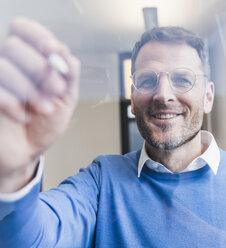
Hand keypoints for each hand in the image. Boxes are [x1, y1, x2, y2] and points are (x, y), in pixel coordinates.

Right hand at [0, 17, 79, 191]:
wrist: (28, 151)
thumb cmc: (45, 122)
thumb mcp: (65, 97)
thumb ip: (68, 73)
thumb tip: (64, 52)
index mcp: (28, 59)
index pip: (23, 29)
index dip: (37, 35)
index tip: (52, 50)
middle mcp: (6, 65)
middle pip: (13, 46)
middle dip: (40, 69)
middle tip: (56, 90)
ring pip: (2, 65)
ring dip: (29, 89)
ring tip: (44, 108)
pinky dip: (13, 103)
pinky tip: (24, 116)